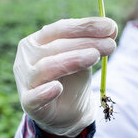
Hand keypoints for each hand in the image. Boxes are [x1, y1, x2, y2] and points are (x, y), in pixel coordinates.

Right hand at [13, 17, 116, 136]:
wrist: (67, 111)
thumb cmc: (72, 77)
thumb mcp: (84, 57)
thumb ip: (93, 42)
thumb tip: (111, 27)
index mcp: (38, 40)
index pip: (60, 28)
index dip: (85, 26)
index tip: (110, 27)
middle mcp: (27, 57)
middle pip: (56, 46)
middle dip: (86, 43)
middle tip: (111, 45)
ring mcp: (25, 80)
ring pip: (46, 67)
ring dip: (72, 60)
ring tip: (94, 57)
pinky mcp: (28, 103)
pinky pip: (33, 98)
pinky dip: (44, 92)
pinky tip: (57, 88)